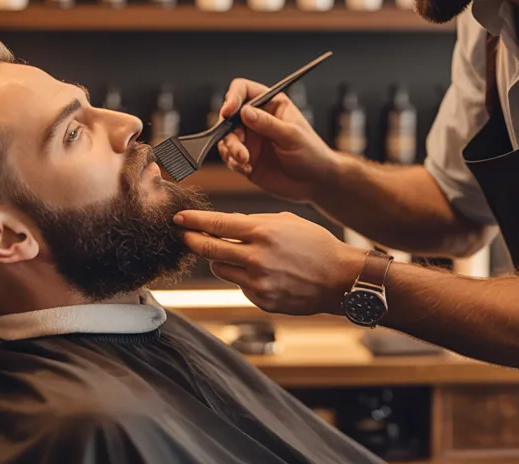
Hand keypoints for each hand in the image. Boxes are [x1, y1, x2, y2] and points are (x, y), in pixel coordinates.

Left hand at [175, 210, 365, 315]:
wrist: (341, 278)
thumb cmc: (315, 244)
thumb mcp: (285, 222)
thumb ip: (253, 224)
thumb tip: (223, 225)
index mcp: (263, 232)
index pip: (217, 224)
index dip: (193, 221)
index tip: (178, 218)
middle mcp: (256, 257)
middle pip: (208, 249)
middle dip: (192, 240)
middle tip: (184, 235)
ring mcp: (258, 282)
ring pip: (220, 269)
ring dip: (222, 260)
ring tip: (240, 254)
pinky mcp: (262, 300)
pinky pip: (239, 286)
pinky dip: (244, 278)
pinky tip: (265, 273)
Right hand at [216, 78, 338, 202]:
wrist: (315, 182)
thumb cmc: (311, 153)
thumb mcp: (291, 136)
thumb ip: (267, 123)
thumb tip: (244, 111)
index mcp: (270, 104)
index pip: (243, 90)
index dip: (233, 97)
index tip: (228, 112)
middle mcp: (256, 119)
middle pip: (228, 115)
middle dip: (230, 132)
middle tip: (240, 147)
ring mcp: (250, 139)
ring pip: (226, 137)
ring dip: (231, 149)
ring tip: (245, 160)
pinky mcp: (245, 158)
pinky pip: (229, 157)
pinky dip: (233, 162)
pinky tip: (248, 168)